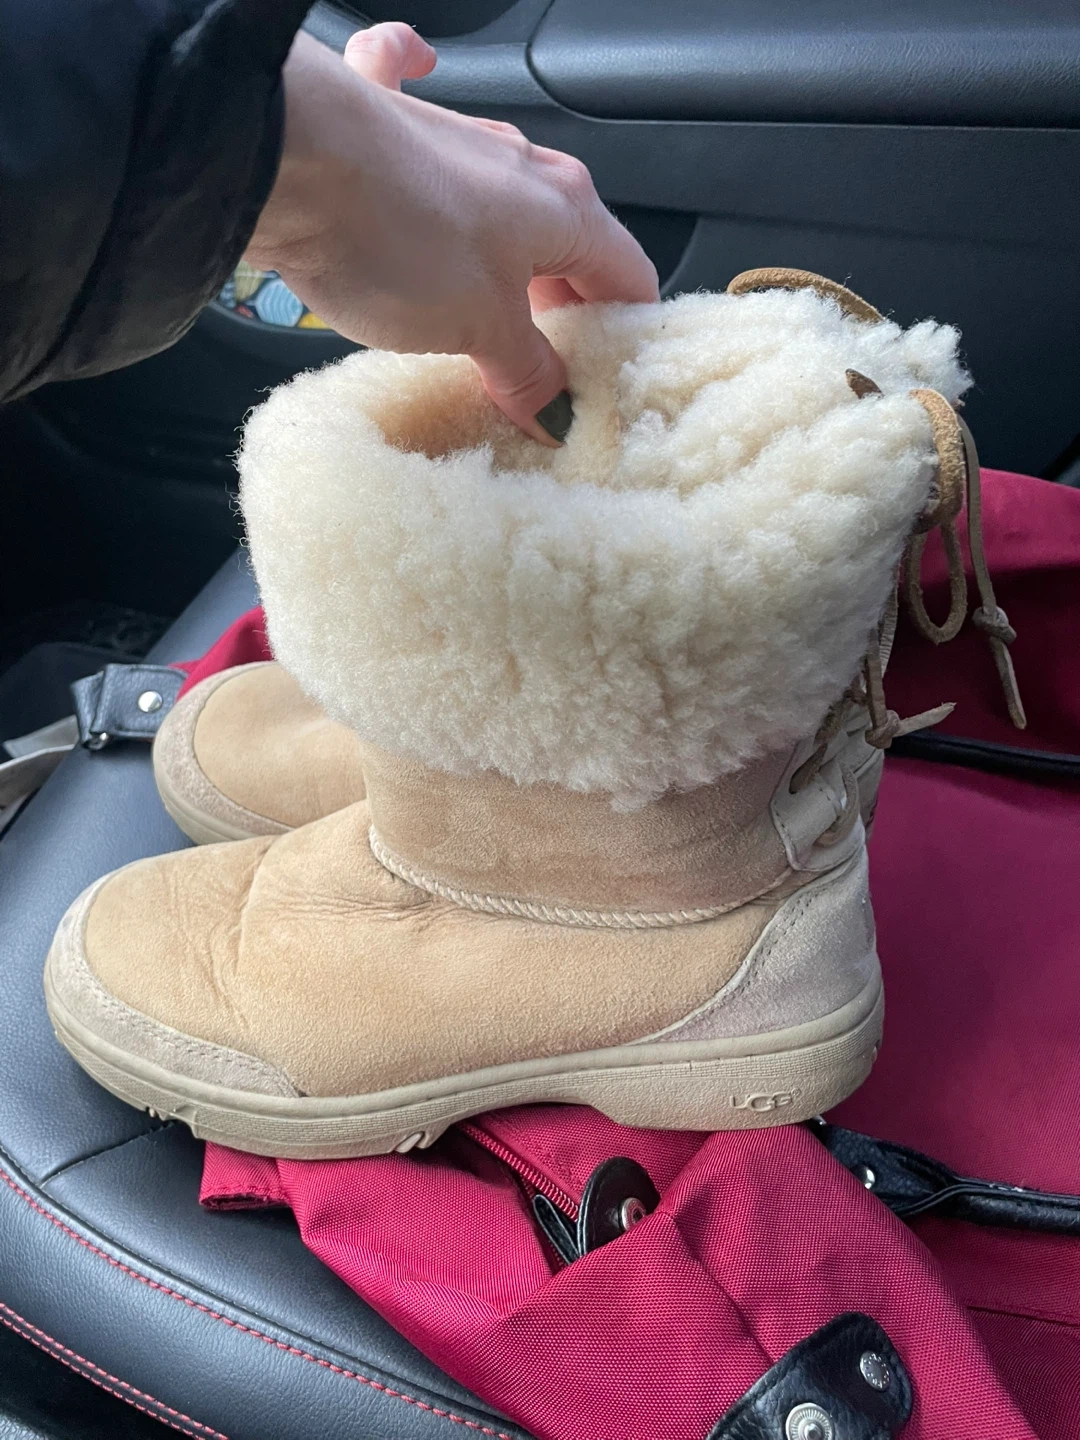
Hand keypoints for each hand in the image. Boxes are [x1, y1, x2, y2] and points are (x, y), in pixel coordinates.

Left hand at [246, 25, 658, 441]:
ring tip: (483, 338)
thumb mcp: (479, 329)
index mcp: (565, 208)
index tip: (607, 388)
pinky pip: (428, 143)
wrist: (286, 154)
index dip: (624, 337)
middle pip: (568, 251)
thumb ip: (526, 372)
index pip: (629, 277)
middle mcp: (521, 168)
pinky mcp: (391, 137)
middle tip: (542, 383)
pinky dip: (433, 153)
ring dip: (504, 275)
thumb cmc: (394, 230)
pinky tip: (426, 97)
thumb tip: (557, 410)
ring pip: (505, 221)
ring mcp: (457, 148)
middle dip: (561, 317)